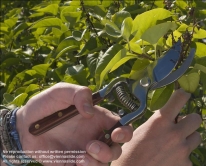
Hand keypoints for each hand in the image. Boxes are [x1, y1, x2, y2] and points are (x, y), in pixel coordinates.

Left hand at [16, 83, 132, 165]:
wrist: (23, 127)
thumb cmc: (44, 106)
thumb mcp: (60, 92)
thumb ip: (79, 94)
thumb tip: (91, 111)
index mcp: (97, 119)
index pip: (121, 126)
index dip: (125, 132)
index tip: (116, 134)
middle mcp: (94, 136)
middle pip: (117, 148)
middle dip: (111, 151)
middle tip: (91, 146)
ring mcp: (84, 152)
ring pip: (104, 163)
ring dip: (97, 162)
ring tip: (80, 157)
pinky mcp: (73, 163)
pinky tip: (75, 162)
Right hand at [111, 89, 201, 165]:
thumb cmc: (131, 153)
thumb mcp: (140, 132)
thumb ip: (157, 122)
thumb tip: (169, 117)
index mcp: (160, 122)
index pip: (180, 98)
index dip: (183, 95)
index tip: (184, 95)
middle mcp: (174, 134)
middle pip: (196, 118)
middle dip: (189, 120)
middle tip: (180, 125)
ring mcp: (182, 151)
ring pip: (197, 137)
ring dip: (188, 138)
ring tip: (175, 143)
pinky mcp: (186, 165)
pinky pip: (190, 155)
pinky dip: (183, 156)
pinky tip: (171, 158)